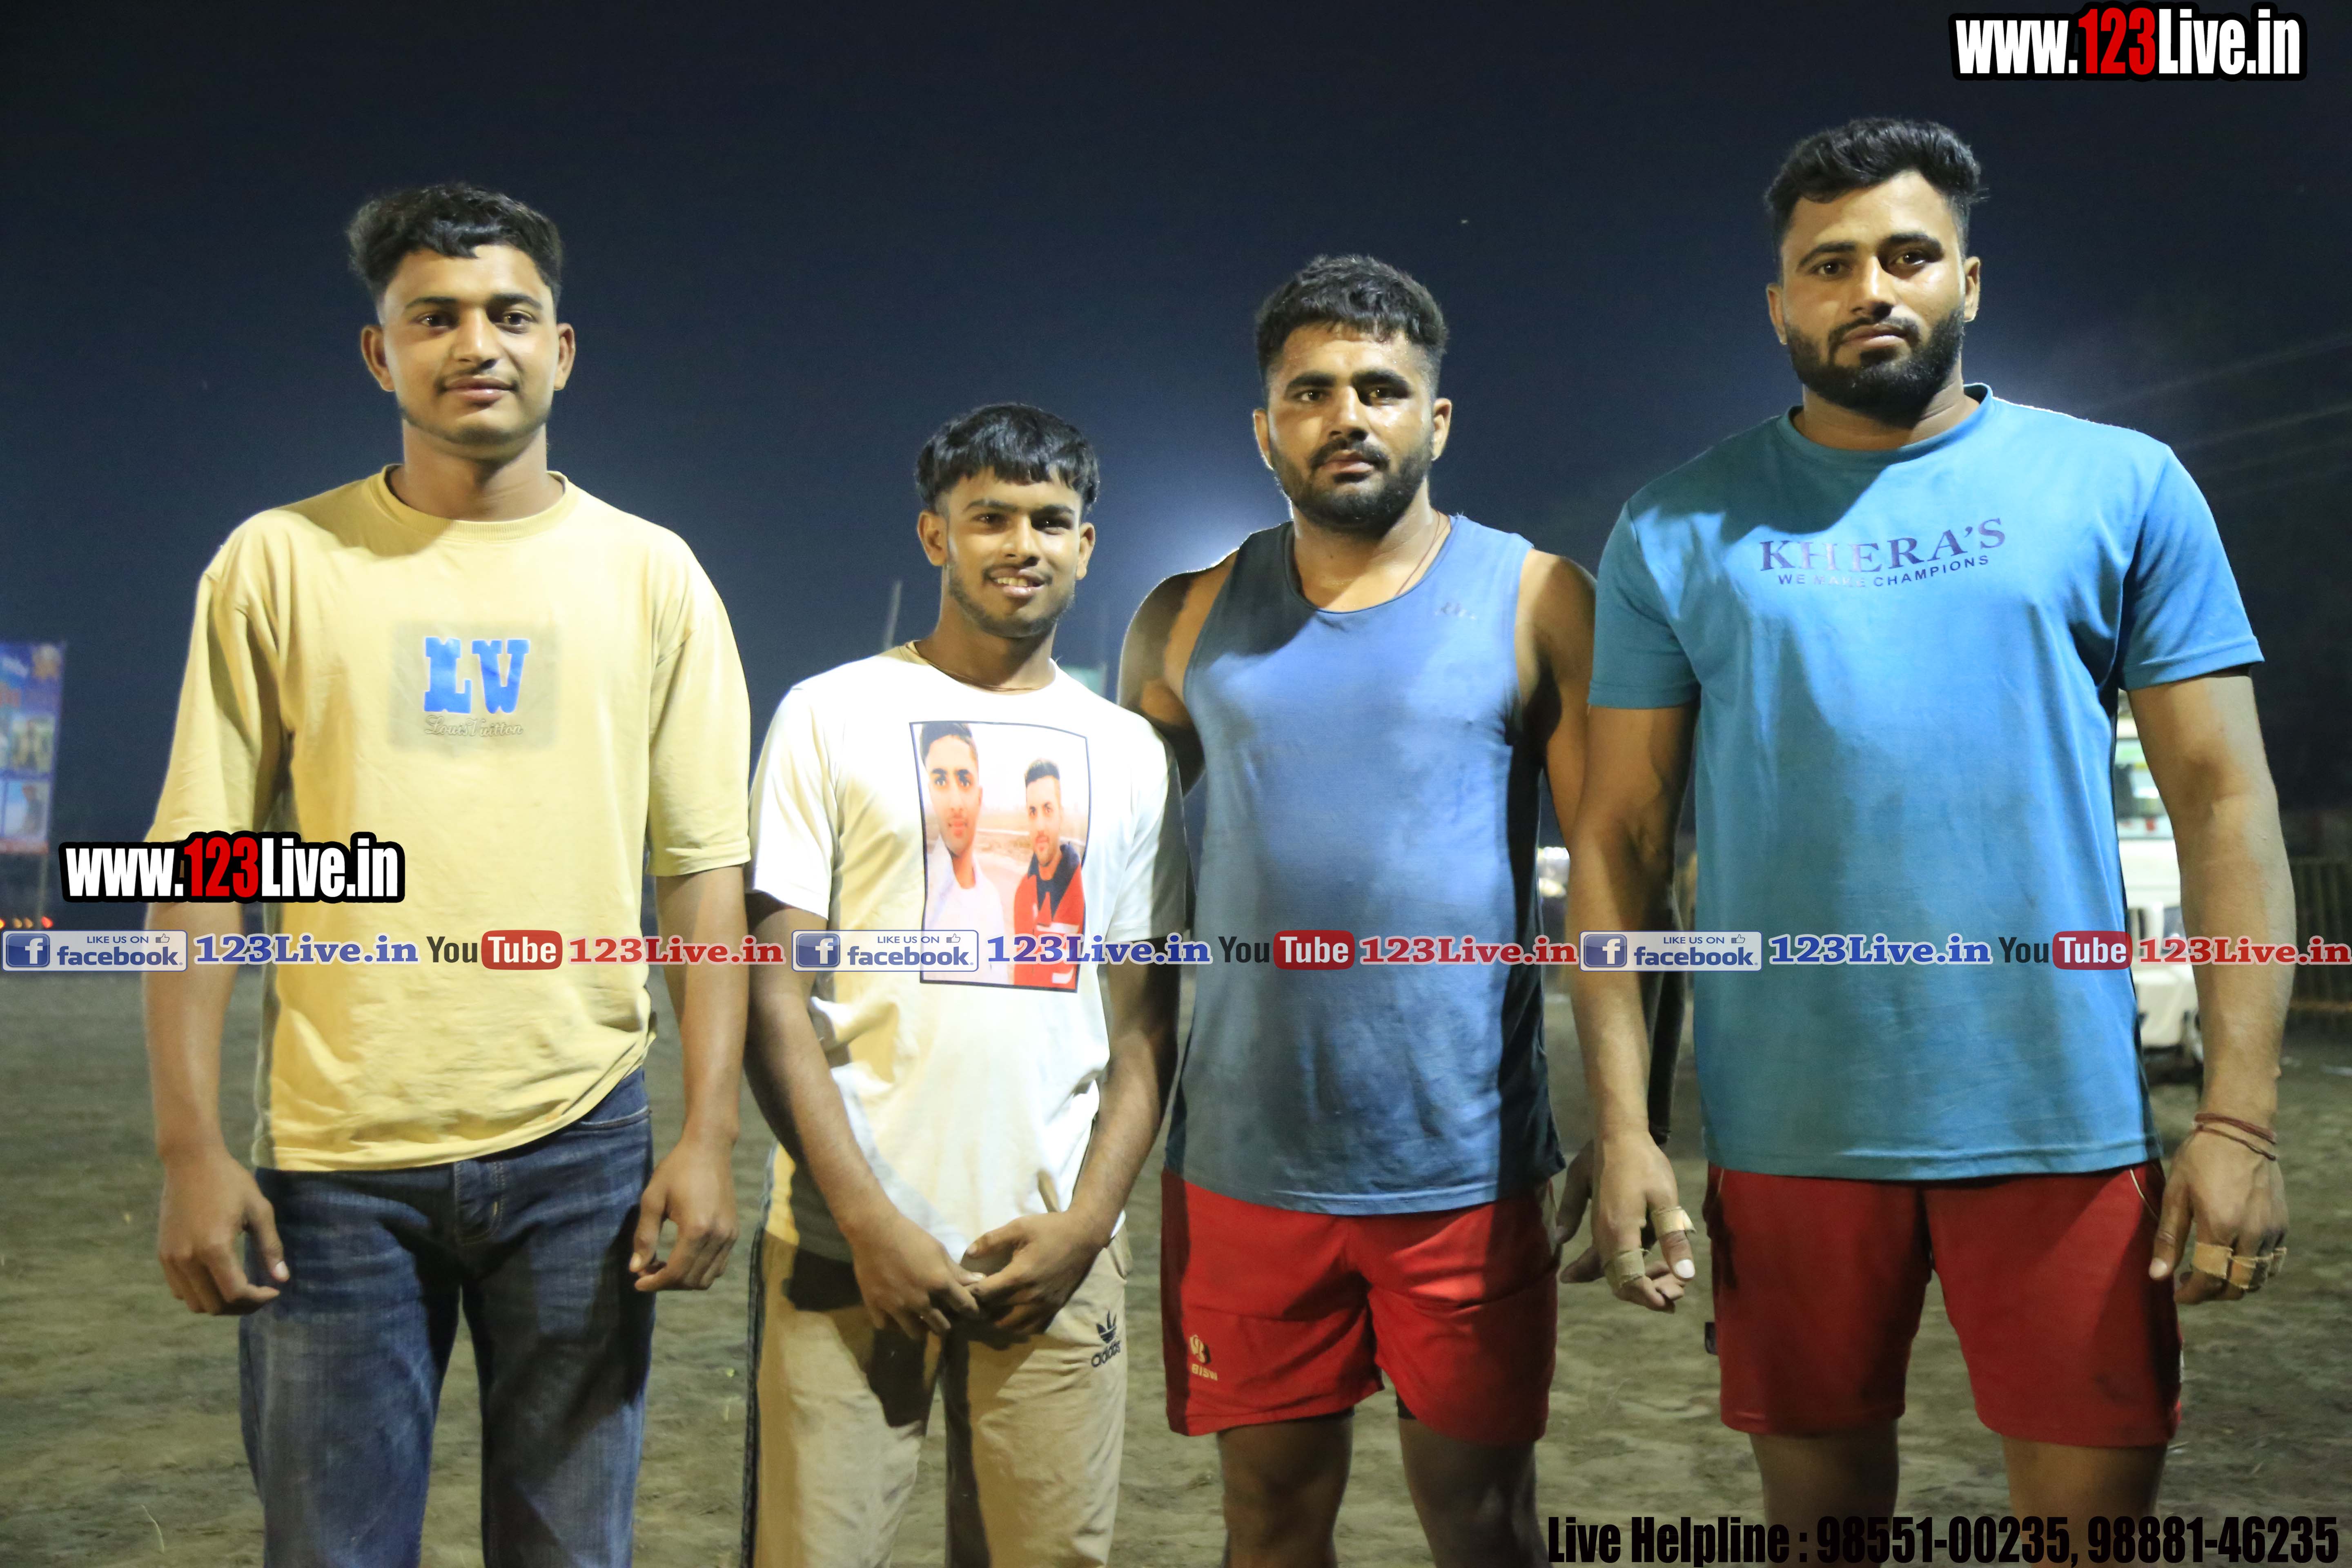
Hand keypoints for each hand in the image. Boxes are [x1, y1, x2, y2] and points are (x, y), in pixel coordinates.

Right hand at [158, 1146, 285, 1314]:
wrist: (191, 1161)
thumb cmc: (230, 1181)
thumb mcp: (259, 1210)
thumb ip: (270, 1247)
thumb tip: (282, 1279)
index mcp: (214, 1248)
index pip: (235, 1294)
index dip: (257, 1300)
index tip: (273, 1291)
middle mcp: (188, 1258)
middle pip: (214, 1306)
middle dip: (241, 1306)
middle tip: (260, 1294)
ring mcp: (172, 1258)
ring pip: (194, 1303)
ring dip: (219, 1303)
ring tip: (241, 1290)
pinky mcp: (163, 1254)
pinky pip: (180, 1290)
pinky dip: (200, 1293)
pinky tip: (218, 1279)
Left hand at [630, 1134, 738, 1291]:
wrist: (709, 1149)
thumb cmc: (677, 1170)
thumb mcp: (652, 1199)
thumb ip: (644, 1236)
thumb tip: (635, 1268)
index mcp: (696, 1229)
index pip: (676, 1272)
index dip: (654, 1283)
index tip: (637, 1281)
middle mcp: (718, 1236)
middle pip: (691, 1280)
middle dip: (666, 1283)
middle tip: (646, 1272)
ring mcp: (729, 1235)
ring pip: (707, 1278)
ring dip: (683, 1280)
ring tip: (662, 1268)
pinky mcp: (733, 1232)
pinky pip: (718, 1266)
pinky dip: (699, 1271)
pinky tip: (682, 1259)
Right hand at [845, 1209, 983, 1338]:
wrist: (873, 1230)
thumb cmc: (910, 1236)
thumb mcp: (938, 1250)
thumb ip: (957, 1271)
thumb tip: (979, 1281)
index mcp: (939, 1283)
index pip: (964, 1306)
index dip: (972, 1312)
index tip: (973, 1314)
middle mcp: (919, 1300)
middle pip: (942, 1327)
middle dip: (947, 1323)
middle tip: (944, 1317)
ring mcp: (896, 1307)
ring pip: (916, 1334)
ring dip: (922, 1328)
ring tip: (921, 1319)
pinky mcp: (875, 1307)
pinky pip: (887, 1327)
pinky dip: (894, 1324)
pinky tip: (897, 1316)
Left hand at [966, 1211, 1105, 1335]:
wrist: (1083, 1237)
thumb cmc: (1049, 1229)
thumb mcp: (1019, 1227)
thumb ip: (991, 1240)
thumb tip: (968, 1254)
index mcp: (1019, 1275)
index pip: (984, 1294)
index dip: (969, 1291)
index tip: (963, 1285)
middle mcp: (1030, 1296)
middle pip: (993, 1313)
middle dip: (978, 1307)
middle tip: (970, 1299)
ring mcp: (1043, 1306)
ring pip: (1009, 1326)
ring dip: (995, 1319)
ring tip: (988, 1306)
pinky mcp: (1052, 1309)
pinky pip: (1027, 1327)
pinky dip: (1014, 1325)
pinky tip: (1008, 1312)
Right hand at [1560, 1132, 1693, 1310]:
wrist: (1616, 1135)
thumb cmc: (1644, 1164)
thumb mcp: (1666, 1200)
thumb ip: (1673, 1239)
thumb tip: (1685, 1276)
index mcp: (1619, 1233)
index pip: (1630, 1280)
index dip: (1650, 1298)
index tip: (1672, 1303)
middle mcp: (1603, 1236)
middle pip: (1619, 1280)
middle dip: (1646, 1293)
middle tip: (1676, 1292)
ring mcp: (1598, 1230)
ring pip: (1612, 1270)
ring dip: (1638, 1279)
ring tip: (1666, 1277)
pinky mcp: (1598, 1222)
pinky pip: (1604, 1257)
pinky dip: (1621, 1269)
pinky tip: (1634, 1270)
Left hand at [2152, 1129, 2287, 1303]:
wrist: (2239, 1132)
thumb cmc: (2199, 1160)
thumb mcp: (2175, 1195)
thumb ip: (2168, 1239)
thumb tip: (2157, 1276)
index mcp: (2221, 1227)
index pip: (2209, 1280)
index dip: (2191, 1294)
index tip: (2176, 1293)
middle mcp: (2251, 1234)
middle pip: (2237, 1287)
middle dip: (2212, 1294)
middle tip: (2190, 1282)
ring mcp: (2271, 1231)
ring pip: (2258, 1279)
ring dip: (2234, 1286)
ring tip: (2210, 1272)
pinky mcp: (2282, 1225)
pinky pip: (2272, 1262)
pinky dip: (2254, 1271)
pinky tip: (2233, 1259)